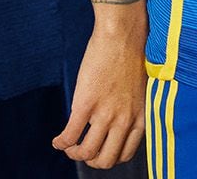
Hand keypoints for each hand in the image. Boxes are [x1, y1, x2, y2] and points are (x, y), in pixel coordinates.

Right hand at [52, 20, 147, 168]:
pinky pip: (70, 134)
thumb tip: (119, 117)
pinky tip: (56, 141)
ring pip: (86, 152)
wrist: (122, 34)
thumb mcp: (140, 89)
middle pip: (106, 160)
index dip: (110, 157)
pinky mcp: (86, 103)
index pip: (125, 154)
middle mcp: (124, 120)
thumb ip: (132, 108)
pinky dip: (60, 143)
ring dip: (74, 153)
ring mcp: (105, 114)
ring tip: (68, 146)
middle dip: (92, 161)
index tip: (100, 150)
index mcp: (140, 118)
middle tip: (82, 152)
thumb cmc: (132, 54)